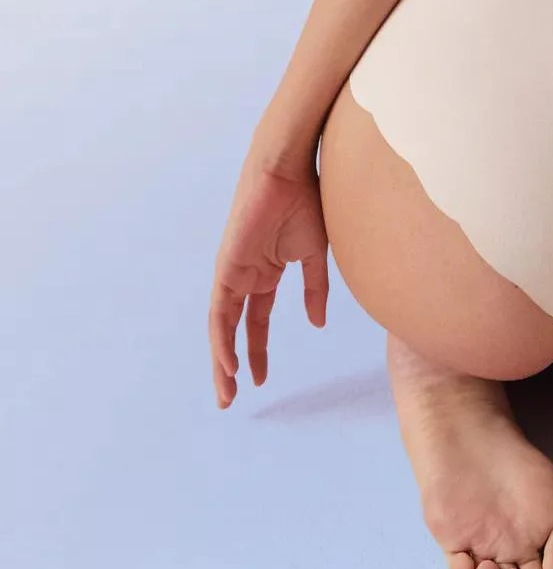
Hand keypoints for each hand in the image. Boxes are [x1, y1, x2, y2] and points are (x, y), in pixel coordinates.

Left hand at [209, 139, 329, 408]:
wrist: (289, 169)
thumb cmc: (306, 201)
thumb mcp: (315, 254)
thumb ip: (315, 289)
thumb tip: (316, 324)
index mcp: (265, 274)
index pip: (256, 322)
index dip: (256, 351)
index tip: (260, 380)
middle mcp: (245, 277)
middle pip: (233, 331)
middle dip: (231, 365)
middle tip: (230, 399)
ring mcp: (233, 273)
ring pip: (221, 328)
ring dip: (221, 361)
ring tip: (226, 392)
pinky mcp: (226, 267)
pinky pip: (220, 312)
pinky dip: (222, 339)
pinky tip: (226, 362)